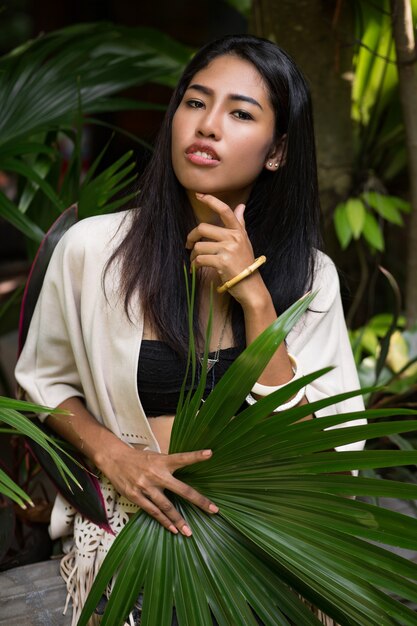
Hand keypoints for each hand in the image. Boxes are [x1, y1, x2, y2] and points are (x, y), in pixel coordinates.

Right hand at [96, 443, 217, 535]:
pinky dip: (163, 521)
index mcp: (162, 461)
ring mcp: (146, 486)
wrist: (114, 459)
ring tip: (189, 531)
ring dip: (179, 520)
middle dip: (198, 500)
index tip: (209, 453)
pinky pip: (153, 511)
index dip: (196, 456)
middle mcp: (156, 474)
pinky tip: (172, 529)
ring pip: (166, 507)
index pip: (182, 458)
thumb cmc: (138, 458)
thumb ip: (169, 465)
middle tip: (213, 510)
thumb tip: (184, 474)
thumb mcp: (155, 457)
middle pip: (181, 489)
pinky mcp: (135, 496)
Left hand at [186, 193, 266, 304]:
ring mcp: (228, 249)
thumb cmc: (246, 264)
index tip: (199, 194)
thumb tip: (241, 206)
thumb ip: (240, 224)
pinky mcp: (221, 262)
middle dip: (191, 237)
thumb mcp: (245, 242)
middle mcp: (234, 238)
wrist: (250, 286)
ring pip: (199, 246)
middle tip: (189, 245)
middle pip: (203, 228)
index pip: (225, 211)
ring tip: (194, 261)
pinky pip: (200, 259)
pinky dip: (194, 265)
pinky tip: (195, 269)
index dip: (211, 201)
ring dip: (193, 255)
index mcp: (239, 231)